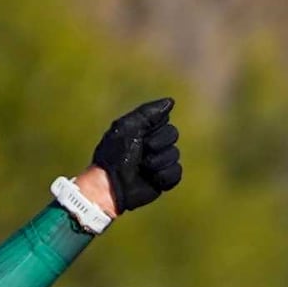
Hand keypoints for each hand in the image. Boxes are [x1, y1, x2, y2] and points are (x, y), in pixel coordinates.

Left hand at [84, 96, 182, 217]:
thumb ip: (148, 113)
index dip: (154, 127)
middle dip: (156, 143)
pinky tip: (151, 179)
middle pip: (173, 135)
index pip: (164, 120)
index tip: (139, 134)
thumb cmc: (115, 154)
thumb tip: (171, 101)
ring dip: (157, 162)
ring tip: (142, 168)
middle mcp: (155, 144)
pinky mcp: (165, 179)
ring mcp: (161, 162)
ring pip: (175, 155)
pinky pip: (176, 173)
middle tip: (140, 152)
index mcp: (145, 129)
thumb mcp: (127, 127)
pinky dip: (163, 176)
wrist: (111, 184)